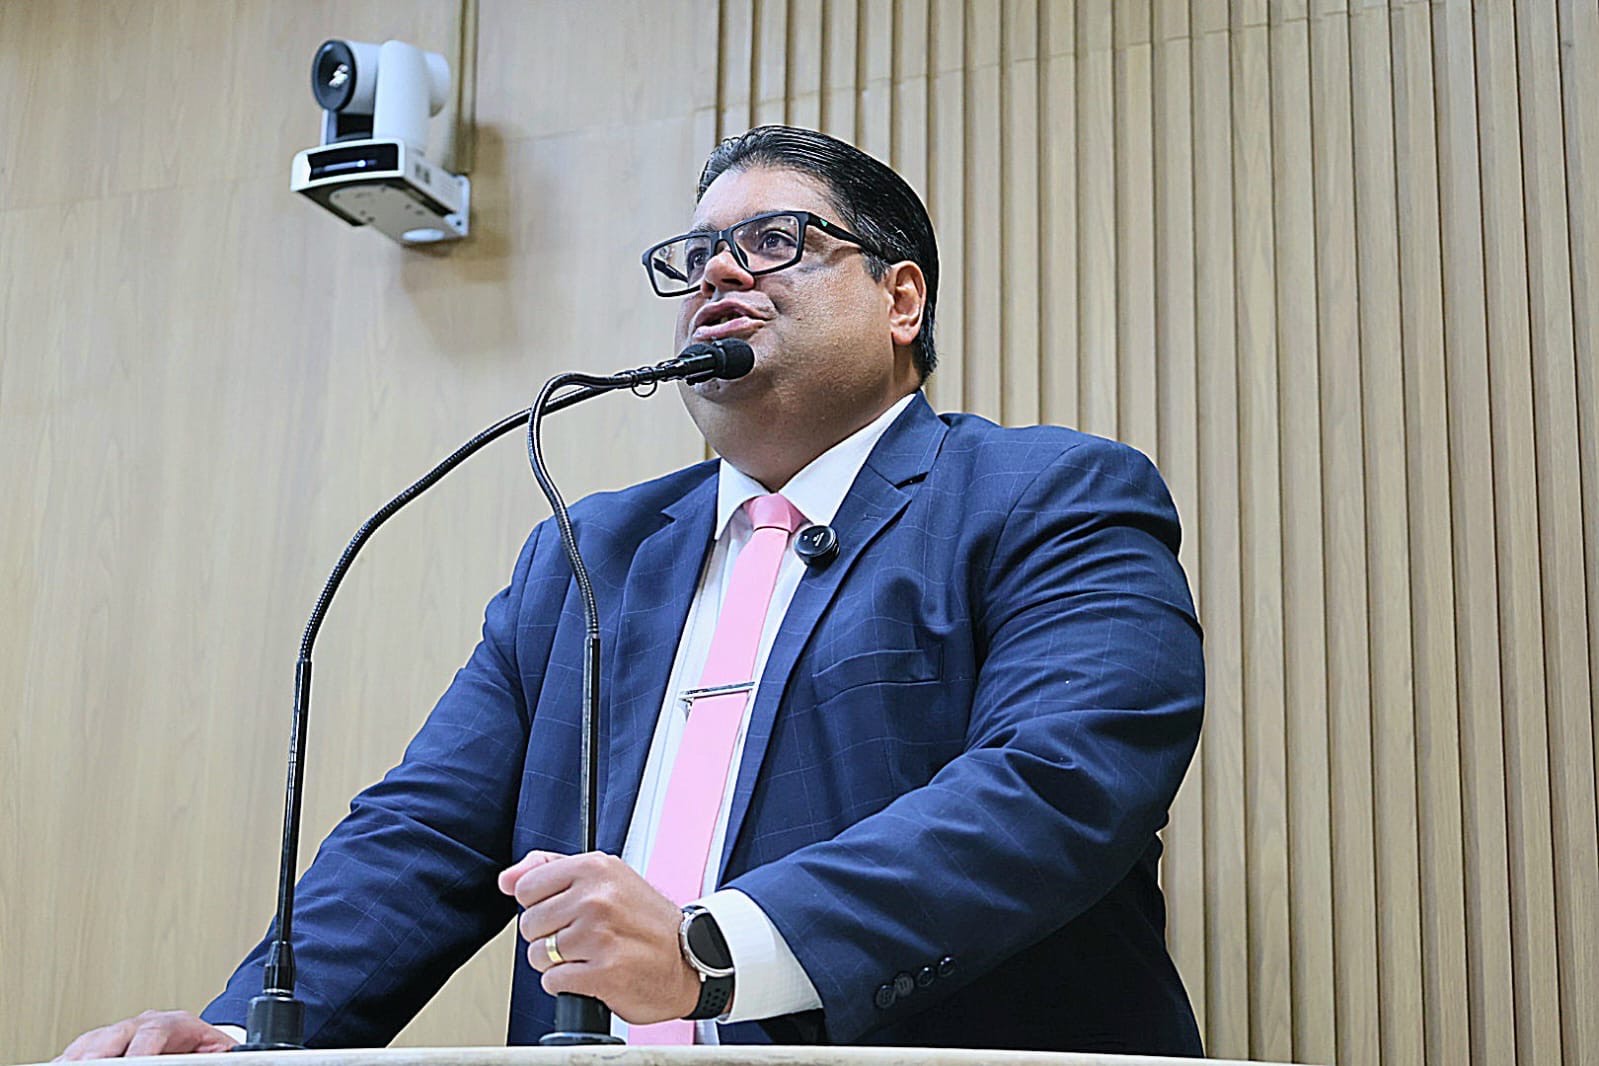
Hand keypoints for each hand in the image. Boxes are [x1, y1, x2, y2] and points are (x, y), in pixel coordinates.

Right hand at [55, 1010, 238, 1059]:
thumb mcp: (216, 1050)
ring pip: (92, 1041)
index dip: (142, 1049)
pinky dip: (69, 1060)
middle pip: (116, 1034)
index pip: (155, 1031)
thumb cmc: (203, 1048)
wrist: (197, 1041)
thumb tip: (229, 1054)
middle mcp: (143, 1023)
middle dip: (102, 1053)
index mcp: (174, 1023)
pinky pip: (78, 1050)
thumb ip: (216, 1054)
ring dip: (79, 1057)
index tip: (134, 1061)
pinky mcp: (100, 1044)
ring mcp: (119, 1032)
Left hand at [497, 850, 700, 1024]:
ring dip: (558, 962)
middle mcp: (596, 898)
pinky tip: (592, 973)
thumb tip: (508, 879)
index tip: (564, 910)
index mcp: (595, 868)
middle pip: (529, 923)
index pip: (526, 887)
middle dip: (549, 935)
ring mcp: (599, 936)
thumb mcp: (606, 878)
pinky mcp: (603, 973)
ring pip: (539, 955)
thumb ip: (551, 870)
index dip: (541, 904)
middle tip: (582, 936)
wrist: (690, 958)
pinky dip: (567, 984)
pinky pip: (553, 982)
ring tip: (588, 955)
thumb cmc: (646, 921)